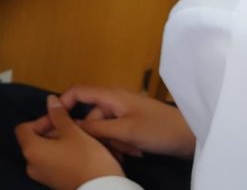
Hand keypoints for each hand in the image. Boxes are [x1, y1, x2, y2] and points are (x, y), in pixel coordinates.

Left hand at [15, 95, 123, 189]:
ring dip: (59, 142)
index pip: (23, 128)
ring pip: (45, 151)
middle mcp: (31, 165)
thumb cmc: (86, 159)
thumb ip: (59, 115)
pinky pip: (53, 163)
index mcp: (31, 150)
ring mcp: (42, 176)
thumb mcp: (73, 132)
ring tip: (78, 138)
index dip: (40, 120)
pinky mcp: (54, 183)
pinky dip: (62, 154)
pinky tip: (80, 152)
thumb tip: (50, 100)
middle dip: (52, 130)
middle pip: (35, 140)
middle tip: (72, 127)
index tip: (58, 119)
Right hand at [46, 86, 195, 159]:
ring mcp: (124, 113)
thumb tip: (70, 126)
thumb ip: (96, 128)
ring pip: (104, 128)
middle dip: (95, 135)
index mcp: (110, 96)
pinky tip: (133, 153)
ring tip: (127, 153)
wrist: (192, 136)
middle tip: (107, 151)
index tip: (55, 123)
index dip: (63, 104)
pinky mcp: (133, 124)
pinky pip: (116, 134)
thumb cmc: (158, 129)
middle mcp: (114, 101)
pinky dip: (121, 144)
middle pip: (91, 117)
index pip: (78, 92)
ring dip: (111, 142)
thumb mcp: (124, 130)